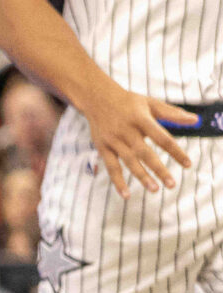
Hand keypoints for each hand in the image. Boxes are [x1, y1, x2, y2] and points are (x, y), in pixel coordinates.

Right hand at [82, 86, 196, 197]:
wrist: (96, 97)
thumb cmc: (129, 102)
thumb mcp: (151, 104)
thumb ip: (173, 114)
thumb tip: (196, 120)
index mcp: (141, 119)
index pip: (162, 138)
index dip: (175, 152)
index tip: (188, 164)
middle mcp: (126, 130)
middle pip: (145, 153)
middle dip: (158, 169)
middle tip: (171, 184)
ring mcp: (113, 140)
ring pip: (128, 161)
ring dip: (141, 176)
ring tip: (155, 190)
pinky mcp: (102, 147)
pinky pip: (111, 167)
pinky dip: (117, 181)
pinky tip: (126, 195)